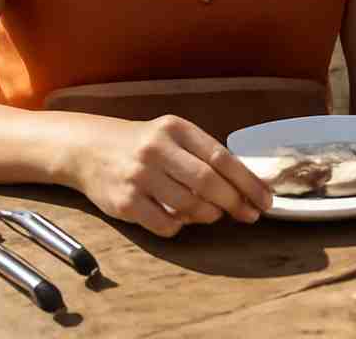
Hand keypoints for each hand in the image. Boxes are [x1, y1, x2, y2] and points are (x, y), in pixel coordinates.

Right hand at [66, 115, 270, 237]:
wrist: (90, 149)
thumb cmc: (144, 144)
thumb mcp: (173, 136)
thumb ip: (204, 154)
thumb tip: (245, 185)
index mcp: (176, 129)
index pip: (222, 157)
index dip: (248, 181)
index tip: (266, 198)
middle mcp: (157, 150)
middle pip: (208, 182)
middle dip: (235, 202)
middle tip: (250, 214)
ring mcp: (139, 177)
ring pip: (189, 206)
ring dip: (209, 215)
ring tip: (214, 214)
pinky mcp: (124, 203)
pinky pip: (165, 224)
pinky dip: (181, 226)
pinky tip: (181, 219)